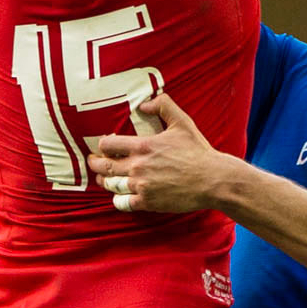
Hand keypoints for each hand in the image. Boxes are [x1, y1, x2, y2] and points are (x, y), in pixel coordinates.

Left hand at [88, 93, 228, 212]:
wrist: (213, 180)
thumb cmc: (198, 151)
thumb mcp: (182, 122)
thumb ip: (163, 106)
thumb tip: (144, 104)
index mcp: (143, 146)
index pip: (107, 145)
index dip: (102, 146)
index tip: (104, 147)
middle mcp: (138, 167)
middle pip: (103, 167)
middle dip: (95, 165)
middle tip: (94, 163)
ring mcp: (141, 186)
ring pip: (110, 186)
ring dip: (104, 182)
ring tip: (104, 180)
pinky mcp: (148, 202)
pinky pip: (122, 204)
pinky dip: (118, 200)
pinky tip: (120, 196)